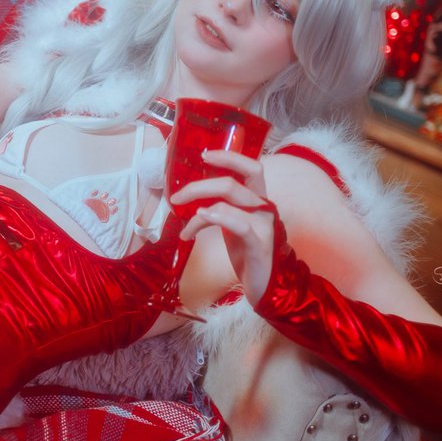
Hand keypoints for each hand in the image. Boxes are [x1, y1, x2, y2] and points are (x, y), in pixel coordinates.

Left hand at [168, 148, 276, 300]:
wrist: (265, 285)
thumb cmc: (246, 251)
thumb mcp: (232, 222)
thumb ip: (220, 204)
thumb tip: (192, 189)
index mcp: (257, 198)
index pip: (250, 166)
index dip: (229, 156)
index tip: (203, 155)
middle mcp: (263, 206)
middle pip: (232, 181)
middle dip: (199, 185)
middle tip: (176, 196)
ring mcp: (263, 224)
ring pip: (230, 198)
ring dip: (198, 205)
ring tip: (182, 222)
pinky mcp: (259, 242)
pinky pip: (238, 223)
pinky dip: (216, 216)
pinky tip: (199, 217)